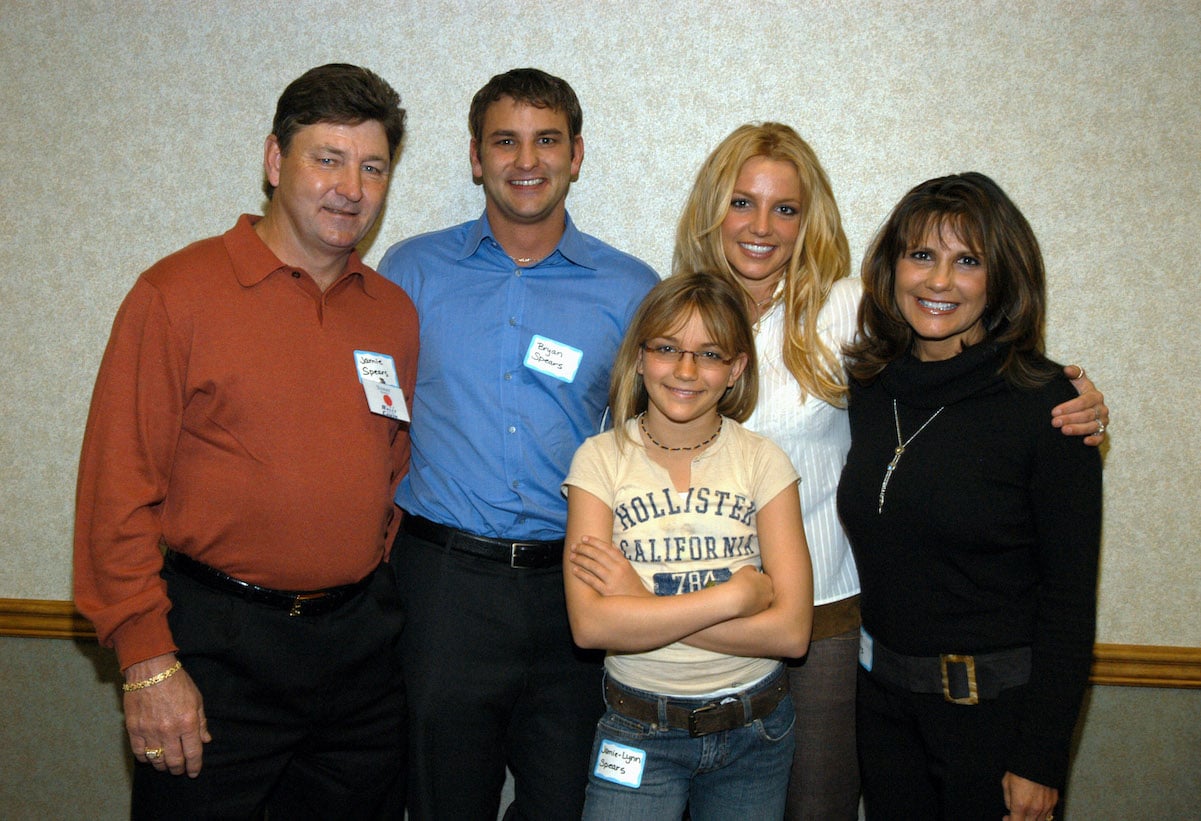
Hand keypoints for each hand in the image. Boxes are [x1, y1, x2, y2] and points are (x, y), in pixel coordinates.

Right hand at [123, 653, 210, 777]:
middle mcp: (169, 730)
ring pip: (157, 760)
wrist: (151, 670)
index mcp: (187, 722)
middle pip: (174, 761)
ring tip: (166, 765)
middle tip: (180, 770)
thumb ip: (201, 722)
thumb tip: (206, 740)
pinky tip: (150, 757)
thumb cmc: (177, 682)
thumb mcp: (197, 699)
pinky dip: (146, 758)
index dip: (194, 766)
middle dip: (178, 769)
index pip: (193, 753)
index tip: (194, 772)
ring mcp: (150, 731)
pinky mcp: (134, 729)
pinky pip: (139, 752)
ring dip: (163, 766)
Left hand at [568, 535, 648, 597]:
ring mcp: (612, 581)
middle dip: (584, 549)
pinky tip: (575, 570)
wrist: (637, 604)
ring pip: (593, 566)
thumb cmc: (631, 585)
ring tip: (572, 556)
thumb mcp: (629, 569)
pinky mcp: (606, 592)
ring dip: (581, 560)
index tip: (584, 538)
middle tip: (574, 546)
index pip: (607, 548)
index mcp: (623, 563)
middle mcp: (618, 570)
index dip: (594, 542)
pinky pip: (592, 581)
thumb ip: (619, 557)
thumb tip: (610, 544)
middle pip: (598, 555)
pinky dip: (582, 574)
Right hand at [726, 565, 773, 616]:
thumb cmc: (740, 582)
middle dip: (758, 590)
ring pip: (762, 601)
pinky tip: (743, 605)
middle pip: (765, 590)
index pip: (764, 579)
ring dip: (755, 599)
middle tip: (747, 589)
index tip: (749, 581)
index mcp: (768, 580)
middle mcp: (770, 593)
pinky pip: (756, 609)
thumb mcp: (746, 569)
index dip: (756, 580)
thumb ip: (752, 569)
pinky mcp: (760, 614)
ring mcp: (766, 604)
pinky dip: (751, 607)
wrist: (736, 599)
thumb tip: (753, 571)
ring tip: (744, 598)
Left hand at [1002, 771, 1058, 820]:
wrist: (1037, 759)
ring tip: (1026, 811)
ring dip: (1031, 818)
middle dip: (1020, 820)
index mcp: (1020, 805)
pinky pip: (1048, 814)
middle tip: (1016, 815)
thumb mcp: (1006, 783)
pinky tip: (1035, 807)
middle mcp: (1034, 809)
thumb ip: (1008, 800)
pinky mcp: (1054, 802)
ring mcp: (1046, 807)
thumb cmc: (1020, 769)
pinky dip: (1041, 814)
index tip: (1007, 817)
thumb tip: (1011, 807)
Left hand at [1052, 364, 1108, 445]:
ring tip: (1063, 430)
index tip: (1054, 411)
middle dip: (1070, 418)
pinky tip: (1085, 441)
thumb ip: (1073, 373)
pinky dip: (1094, 440)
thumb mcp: (1076, 381)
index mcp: (1095, 395)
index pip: (1084, 401)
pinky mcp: (1102, 432)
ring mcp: (1103, 421)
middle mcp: (1101, 408)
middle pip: (1086, 414)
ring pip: (1092, 426)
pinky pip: (1101, 437)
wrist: (1083, 407)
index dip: (1069, 407)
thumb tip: (1067, 370)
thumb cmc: (1076, 393)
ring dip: (1078, 429)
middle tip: (1054, 422)